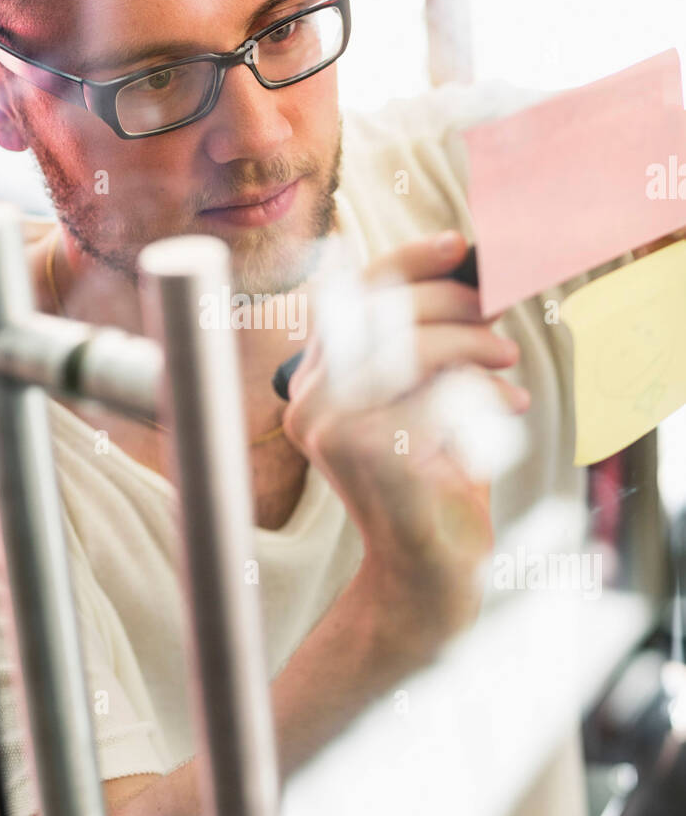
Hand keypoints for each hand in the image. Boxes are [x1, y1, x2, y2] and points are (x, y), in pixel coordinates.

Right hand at [281, 231, 528, 663]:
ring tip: (508, 363)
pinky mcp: (367, 455)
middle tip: (500, 316)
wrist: (426, 571)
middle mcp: (307, 400)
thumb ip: (427, 345)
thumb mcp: (425, 399)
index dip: (407, 260)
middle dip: (453, 302)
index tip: (459, 244)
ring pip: (409, 347)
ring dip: (472, 344)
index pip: (351, 294)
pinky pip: (436, 395)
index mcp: (312, 379)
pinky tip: (507, 409)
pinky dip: (484, 395)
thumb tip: (473, 277)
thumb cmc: (433, 479)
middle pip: (381, 310)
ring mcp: (330, 429)